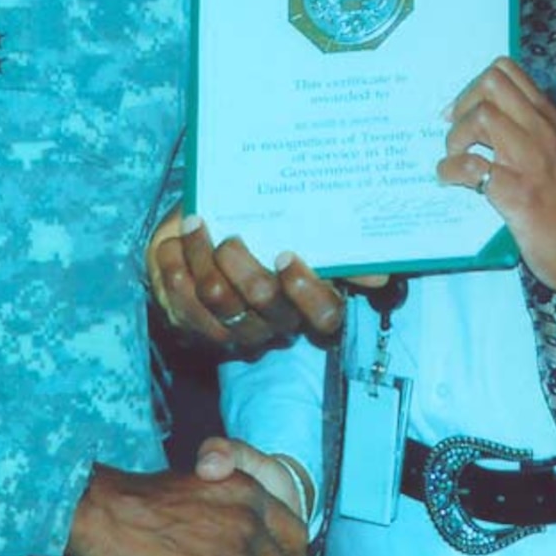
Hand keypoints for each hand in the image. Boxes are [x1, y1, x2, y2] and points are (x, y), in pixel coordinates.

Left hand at [147, 210, 344, 351]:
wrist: (200, 233)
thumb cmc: (259, 231)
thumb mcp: (300, 232)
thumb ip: (339, 251)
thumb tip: (381, 274)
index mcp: (306, 301)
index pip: (323, 315)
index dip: (305, 289)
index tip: (285, 254)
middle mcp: (274, 323)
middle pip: (265, 304)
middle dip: (244, 266)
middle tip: (230, 237)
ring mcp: (233, 329)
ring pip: (220, 302)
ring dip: (203, 259)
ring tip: (197, 226)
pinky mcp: (194, 326)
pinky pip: (183, 305)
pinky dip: (175, 269)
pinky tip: (174, 246)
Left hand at [438, 57, 555, 304]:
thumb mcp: (551, 150)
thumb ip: (522, 127)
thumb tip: (472, 116)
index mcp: (548, 118)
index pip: (507, 70)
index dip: (474, 87)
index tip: (461, 113)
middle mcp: (540, 131)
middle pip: (491, 83)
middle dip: (463, 104)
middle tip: (459, 135)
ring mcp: (529, 160)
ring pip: (482, 116)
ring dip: (457, 138)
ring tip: (456, 158)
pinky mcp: (516, 192)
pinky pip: (471, 167)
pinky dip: (450, 170)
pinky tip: (450, 180)